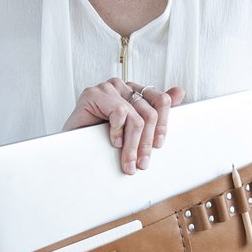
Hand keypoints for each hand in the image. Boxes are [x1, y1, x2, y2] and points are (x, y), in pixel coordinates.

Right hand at [62, 78, 184, 174]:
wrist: (71, 147)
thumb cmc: (99, 139)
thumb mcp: (132, 131)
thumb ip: (155, 112)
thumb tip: (180, 92)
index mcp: (134, 92)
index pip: (160, 99)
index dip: (163, 124)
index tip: (158, 146)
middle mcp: (122, 87)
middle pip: (149, 113)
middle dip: (146, 144)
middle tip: (141, 164)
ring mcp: (107, 88)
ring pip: (135, 117)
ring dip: (132, 146)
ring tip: (127, 163)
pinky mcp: (93, 94)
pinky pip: (118, 112)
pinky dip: (117, 131)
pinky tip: (112, 142)